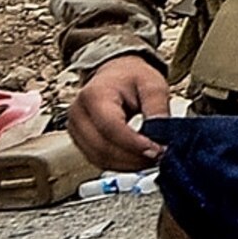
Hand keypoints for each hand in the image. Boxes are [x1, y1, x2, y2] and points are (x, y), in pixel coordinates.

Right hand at [66, 55, 169, 171]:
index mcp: (94, 95)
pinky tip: (137, 159)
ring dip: (127, 164)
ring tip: (150, 158)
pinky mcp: (80, 140)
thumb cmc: (132, 78)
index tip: (157, 150)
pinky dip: (119, 164)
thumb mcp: (153, 85)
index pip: (111, 127)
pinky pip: (97, 160)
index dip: (135, 144)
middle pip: (102, 147)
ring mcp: (76, 129)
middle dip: (133, 158)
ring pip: (99, 158)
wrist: (116, 74)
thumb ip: (158, 109)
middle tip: (159, 157)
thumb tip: (162, 136)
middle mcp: (79, 113)